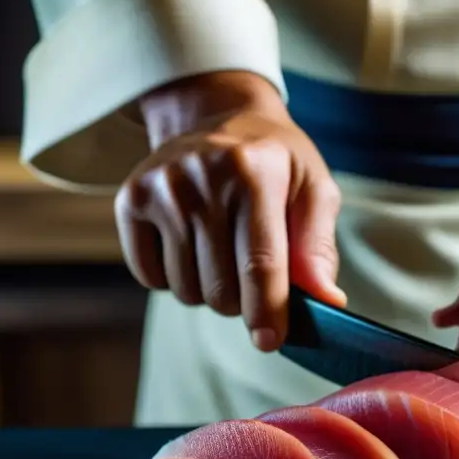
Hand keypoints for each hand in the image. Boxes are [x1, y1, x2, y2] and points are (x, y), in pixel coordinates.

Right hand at [114, 73, 345, 351]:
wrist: (218, 116)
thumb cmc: (277, 163)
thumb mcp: (314, 190)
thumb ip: (319, 247)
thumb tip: (327, 301)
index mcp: (256, 172)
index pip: (260, 263)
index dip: (267, 311)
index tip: (270, 341)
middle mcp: (203, 177)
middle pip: (221, 287)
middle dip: (243, 303)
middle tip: (255, 279)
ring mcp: (161, 188)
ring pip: (186, 289)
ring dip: (210, 291)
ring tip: (224, 253)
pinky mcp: (130, 200)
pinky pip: (151, 277)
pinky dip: (173, 278)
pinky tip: (191, 245)